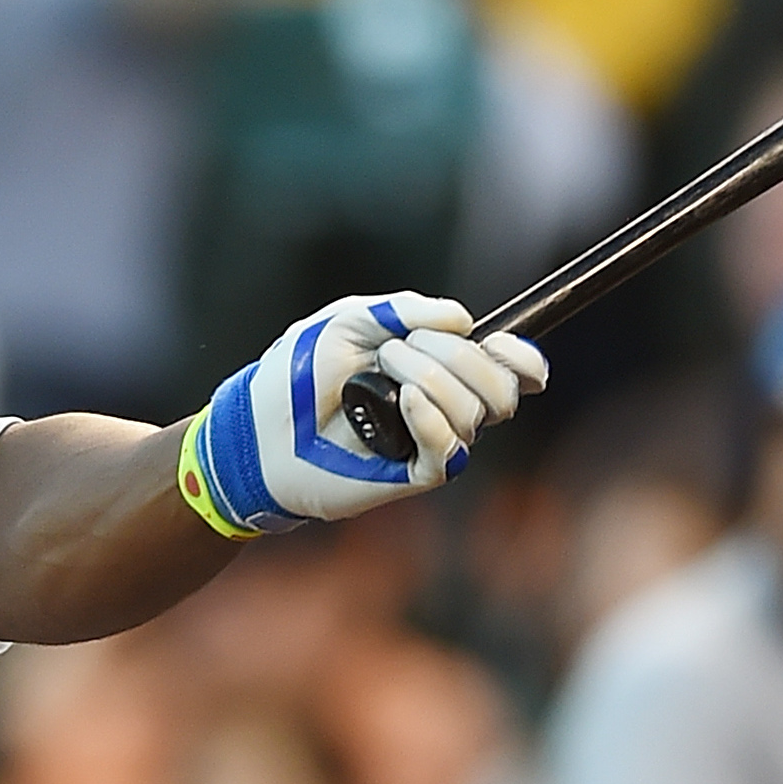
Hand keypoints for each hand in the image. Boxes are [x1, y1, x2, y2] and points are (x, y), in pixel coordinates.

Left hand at [177, 292, 545, 536]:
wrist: (260, 427)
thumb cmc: (299, 375)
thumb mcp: (349, 321)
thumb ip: (405, 310)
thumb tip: (464, 321)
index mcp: (438, 370)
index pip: (507, 370)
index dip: (521, 360)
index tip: (508, 346)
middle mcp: (443, 408)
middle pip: (497, 387)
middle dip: (457, 357)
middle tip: (396, 350)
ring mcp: (430, 441)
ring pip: (475, 412)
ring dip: (430, 378)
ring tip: (380, 372)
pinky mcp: (412, 473)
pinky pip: (450, 450)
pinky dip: (433, 418)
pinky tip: (404, 401)